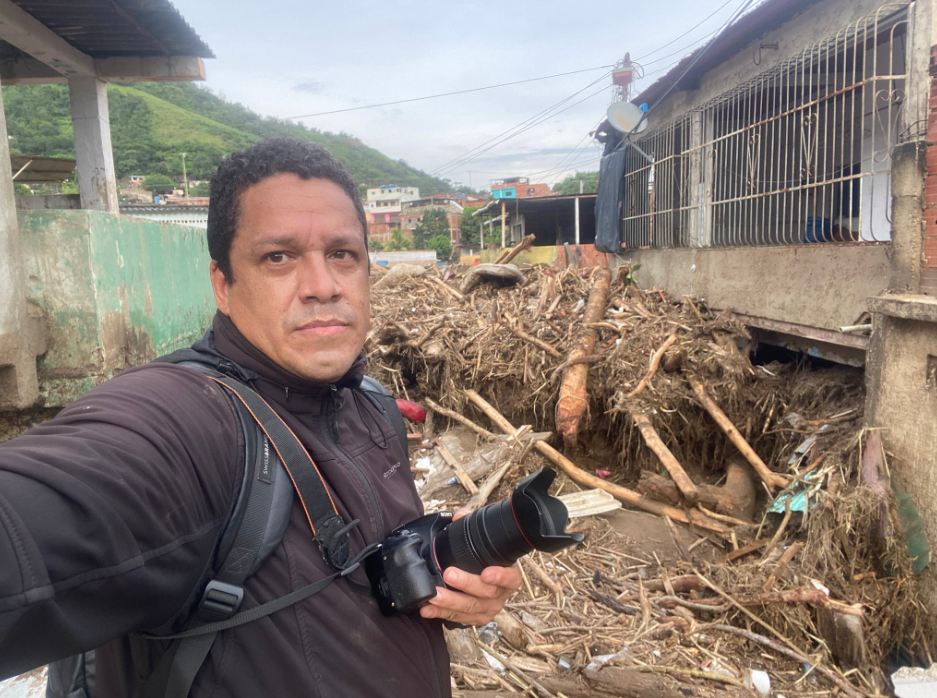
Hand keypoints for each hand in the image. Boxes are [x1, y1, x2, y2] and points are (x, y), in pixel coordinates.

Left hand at [419, 508, 522, 624]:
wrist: (484, 583)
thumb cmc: (485, 561)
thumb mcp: (483, 544)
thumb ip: (472, 526)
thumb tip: (460, 516)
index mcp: (509, 576)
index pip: (511, 578)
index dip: (500, 577)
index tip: (486, 574)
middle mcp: (501, 595)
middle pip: (486, 593)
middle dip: (466, 584)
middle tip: (449, 574)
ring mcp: (488, 609)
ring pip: (470, 608)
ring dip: (449, 601)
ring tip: (433, 595)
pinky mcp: (474, 620)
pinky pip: (457, 618)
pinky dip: (440, 613)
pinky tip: (427, 609)